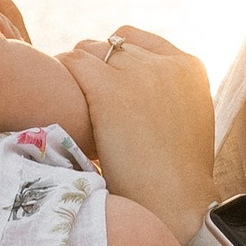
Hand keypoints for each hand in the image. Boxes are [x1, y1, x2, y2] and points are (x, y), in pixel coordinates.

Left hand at [62, 24, 217, 236]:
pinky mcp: (110, 89)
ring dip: (77, 70)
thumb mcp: (186, 117)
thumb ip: (166, 91)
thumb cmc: (176, 175)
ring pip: (90, 50)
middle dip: (95, 66)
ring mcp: (138, 74)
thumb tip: (132, 82)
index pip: (137, 40)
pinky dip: (62, 73)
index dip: (115, 59)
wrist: (175, 204)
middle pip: (112, 45)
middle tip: (80, 93)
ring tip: (66, 95)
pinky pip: (73, 62)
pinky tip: (56, 95)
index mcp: (189, 67)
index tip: (103, 80)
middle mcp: (165, 63)